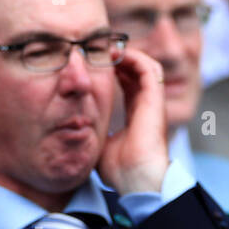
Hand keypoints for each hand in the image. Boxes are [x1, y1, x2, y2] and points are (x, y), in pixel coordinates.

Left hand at [97, 48, 169, 195]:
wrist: (136, 179)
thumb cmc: (120, 170)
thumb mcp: (99, 144)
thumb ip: (92, 132)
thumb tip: (74, 129)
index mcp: (136, 117)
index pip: (128, 86)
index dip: (114, 71)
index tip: (95, 64)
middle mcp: (146, 107)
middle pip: (137, 72)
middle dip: (119, 59)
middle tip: (99, 51)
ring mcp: (152, 103)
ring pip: (146, 66)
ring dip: (128, 55)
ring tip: (109, 50)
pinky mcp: (154, 100)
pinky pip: (148, 68)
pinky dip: (134, 57)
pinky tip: (116, 55)